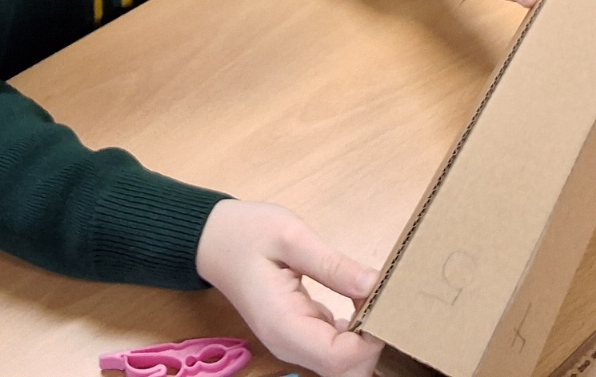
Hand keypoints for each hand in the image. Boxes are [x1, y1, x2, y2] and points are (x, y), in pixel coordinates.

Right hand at [196, 200, 382, 376]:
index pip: (340, 359)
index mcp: (285, 325)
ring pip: (341, 363)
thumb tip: (375, 283)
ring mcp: (293, 342)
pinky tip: (360, 299)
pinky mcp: (299, 333)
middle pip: (344, 370)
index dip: (370, 340)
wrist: (213, 240)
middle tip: (382, 298)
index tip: (383, 300)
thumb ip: (332, 264)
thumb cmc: (247, 233)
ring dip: (364, 338)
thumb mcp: (291, 236)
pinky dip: (354, 332)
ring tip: (375, 296)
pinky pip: (334, 348)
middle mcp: (289, 344)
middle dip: (371, 343)